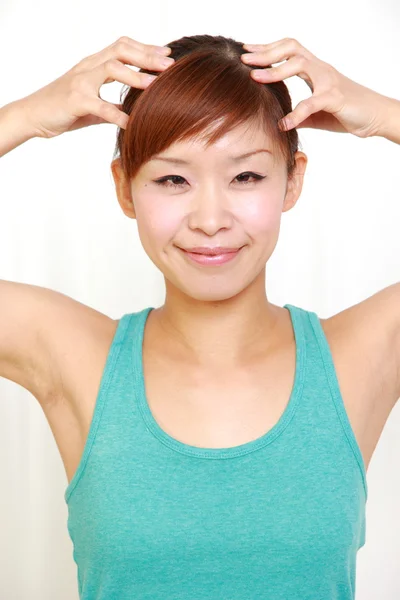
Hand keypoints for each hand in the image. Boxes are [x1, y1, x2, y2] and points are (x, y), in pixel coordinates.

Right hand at [21, 36, 173, 138]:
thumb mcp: (92, 106)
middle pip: (120, 50)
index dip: (145, 49)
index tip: (167, 56)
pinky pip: (100, 106)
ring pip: (111, 68)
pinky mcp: (74, 100)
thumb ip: (112, 105)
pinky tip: (132, 123)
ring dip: (135, 76)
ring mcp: (80, 81)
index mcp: (93, 66)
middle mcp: (88, 67)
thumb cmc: (63, 110)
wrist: (32, 115)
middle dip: (147, 56)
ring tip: (155, 86)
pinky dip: (118, 115)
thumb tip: (131, 112)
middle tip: (169, 66)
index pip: (122, 47)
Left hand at [241, 38, 387, 137]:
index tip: (246, 52)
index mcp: (315, 70)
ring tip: (255, 79)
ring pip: (300, 65)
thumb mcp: (317, 115)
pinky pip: (312, 103)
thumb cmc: (347, 113)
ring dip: (275, 71)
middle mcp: (321, 70)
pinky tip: (284, 125)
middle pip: (291, 49)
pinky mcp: (335, 98)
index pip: (289, 51)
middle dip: (265, 53)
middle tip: (244, 60)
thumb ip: (299, 115)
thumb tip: (281, 122)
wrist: (376, 116)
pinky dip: (296, 114)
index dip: (267, 49)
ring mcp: (328, 81)